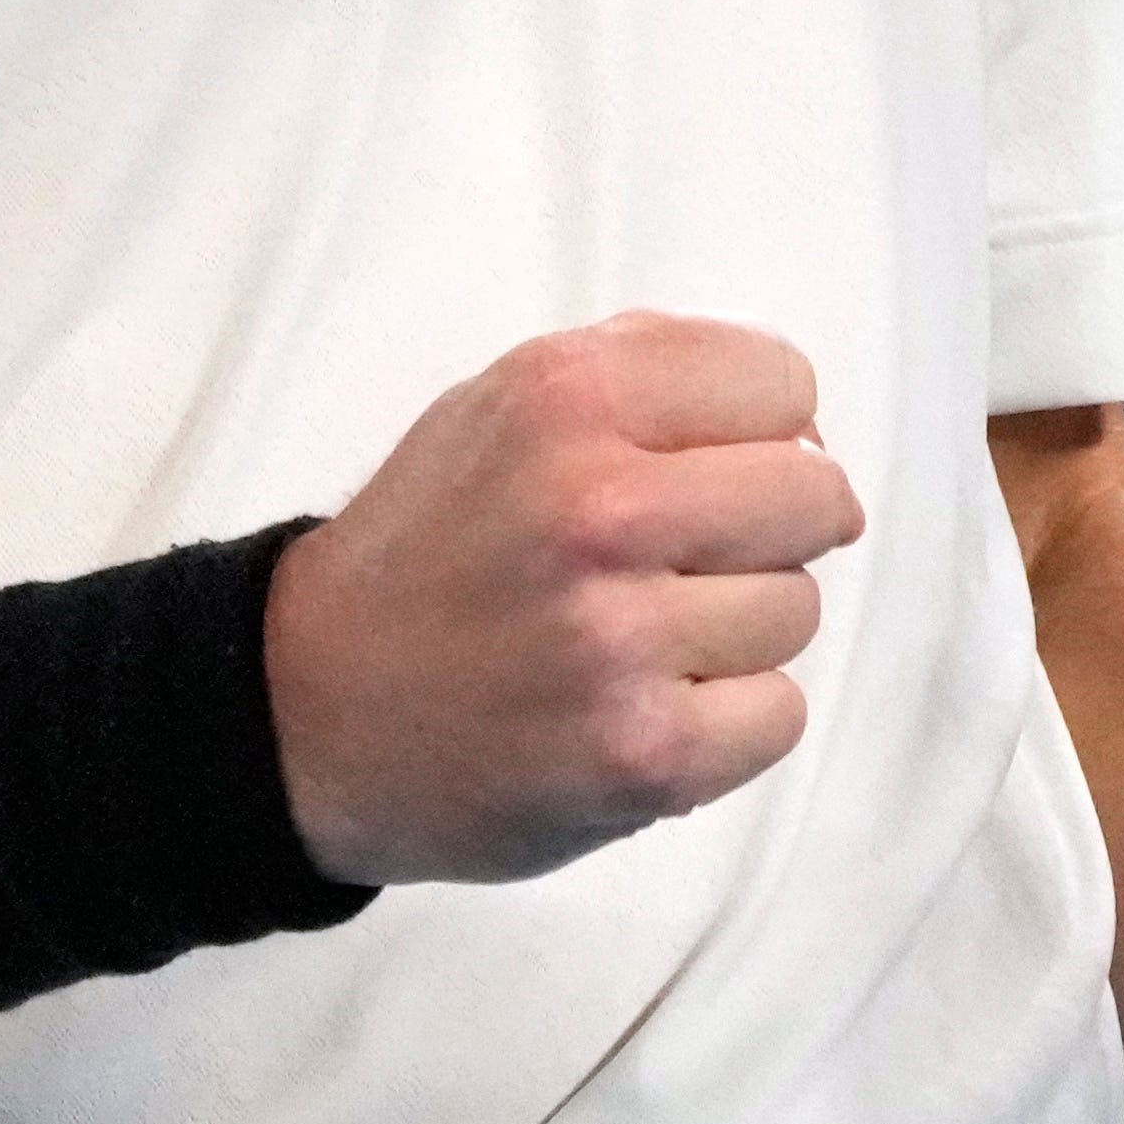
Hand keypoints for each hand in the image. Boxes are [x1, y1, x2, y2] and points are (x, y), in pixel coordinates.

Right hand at [259, 313, 863, 884]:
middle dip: (767, 529)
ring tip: (639, 641)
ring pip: (798, 610)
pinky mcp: (641, 755)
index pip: (785, 385)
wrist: (309, 709)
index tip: (706, 470)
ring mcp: (619, 639)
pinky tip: (644, 708)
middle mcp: (597, 508)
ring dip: (737, 632)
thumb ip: (648, 368)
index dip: (758, 432)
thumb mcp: (504, 401)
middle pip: (814, 497)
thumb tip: (801, 421)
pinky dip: (728, 723)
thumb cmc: (430, 549)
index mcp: (570, 397)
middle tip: (684, 562)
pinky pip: (780, 716)